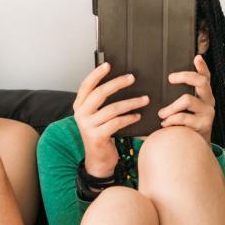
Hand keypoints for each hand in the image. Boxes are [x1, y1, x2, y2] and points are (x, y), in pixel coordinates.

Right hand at [73, 62, 146, 176]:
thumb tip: (120, 81)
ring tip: (144, 99)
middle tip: (132, 78)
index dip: (97, 74)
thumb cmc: (101, 134)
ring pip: (112, 108)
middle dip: (118, 83)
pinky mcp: (97, 136)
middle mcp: (80, 114)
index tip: (109, 64)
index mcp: (79, 106)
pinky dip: (129, 118)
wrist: (98, 160)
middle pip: (100, 93)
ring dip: (131, 102)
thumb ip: (101, 102)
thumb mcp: (97, 117)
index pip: (86, 85)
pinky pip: (117, 122)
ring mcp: (88, 126)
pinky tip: (138, 116)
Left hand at [158, 55, 214, 141]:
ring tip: (162, 114)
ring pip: (188, 99)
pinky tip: (165, 124)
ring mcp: (208, 112)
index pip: (205, 77)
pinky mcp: (204, 124)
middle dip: (185, 76)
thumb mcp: (183, 110)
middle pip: (201, 81)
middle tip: (170, 78)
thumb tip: (154, 85)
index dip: (202, 66)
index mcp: (204, 94)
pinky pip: (184, 118)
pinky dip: (172, 120)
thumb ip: (175, 97)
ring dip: (171, 107)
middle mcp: (209, 100)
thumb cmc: (185, 126)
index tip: (196, 57)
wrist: (195, 148)